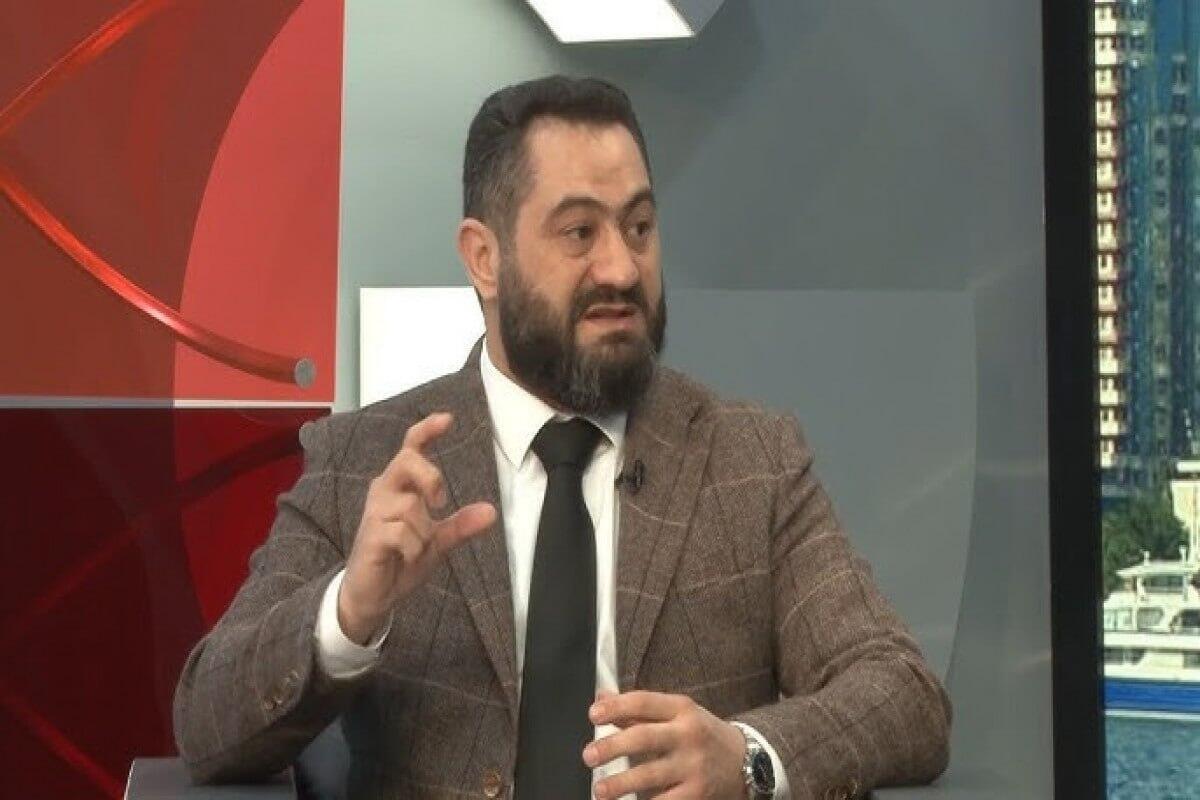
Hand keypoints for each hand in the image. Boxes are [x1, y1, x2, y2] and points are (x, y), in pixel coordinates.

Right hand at [338, 411, 495, 643]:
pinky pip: (403, 532)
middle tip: (440, 501)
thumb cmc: (400, 559)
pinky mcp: (371, 535)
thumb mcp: (438, 542)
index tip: (448, 419)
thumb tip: (491, 512)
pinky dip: (414, 548)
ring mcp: (375, 513)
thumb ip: (461, 525)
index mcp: (400, 487)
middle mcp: (384, 492)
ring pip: (411, 506)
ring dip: (424, 532)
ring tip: (415, 549)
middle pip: (406, 461)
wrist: (372, 594)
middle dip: (429, 476)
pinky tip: (407, 557)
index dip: (426, 431)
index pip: (410, 449)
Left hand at [583, 690, 746, 799]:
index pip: (644, 702)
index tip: (593, 714)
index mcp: (682, 709)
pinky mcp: (696, 794)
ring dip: (620, 784)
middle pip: (644, 738)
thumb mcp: (678, 714)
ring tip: (600, 790)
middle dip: (612, 747)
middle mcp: (688, 735)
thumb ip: (639, 708)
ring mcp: (693, 766)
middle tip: (588, 756)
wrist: (748, 762)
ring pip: (651, 775)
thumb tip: (601, 698)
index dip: (616, 707)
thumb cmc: (702, 735)